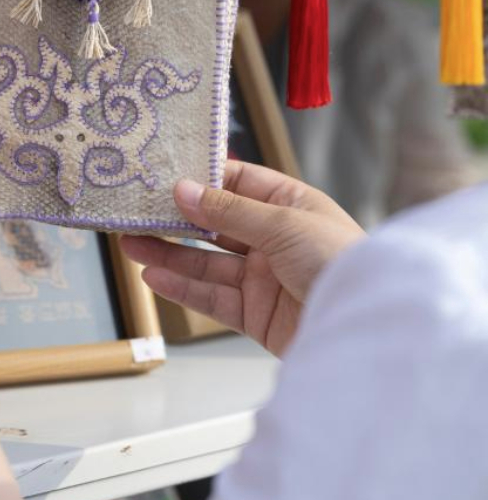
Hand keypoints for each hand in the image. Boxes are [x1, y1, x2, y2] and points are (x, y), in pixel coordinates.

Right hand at [120, 161, 364, 356]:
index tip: (163, 174)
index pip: (239, 184)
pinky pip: (211, 297)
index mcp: (291, 206)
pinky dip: (182, 288)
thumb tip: (183, 190)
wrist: (367, 325)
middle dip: (175, 220)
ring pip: (206, 263)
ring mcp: (263, 278)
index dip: (203, 179)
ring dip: (168, 255)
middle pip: (215, 226)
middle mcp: (275, 240)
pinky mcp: (255, 314)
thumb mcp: (284, 224)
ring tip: (131, 245)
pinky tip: (154, 277)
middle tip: (135, 213)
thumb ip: (228, 210)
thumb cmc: (341, 262)